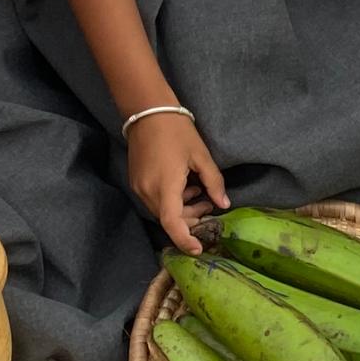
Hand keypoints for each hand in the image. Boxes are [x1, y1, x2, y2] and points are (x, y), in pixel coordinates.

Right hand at [128, 112, 228, 254]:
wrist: (148, 111)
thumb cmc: (177, 131)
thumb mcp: (201, 156)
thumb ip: (213, 183)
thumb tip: (223, 205)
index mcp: (165, 187)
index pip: (172, 224)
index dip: (185, 240)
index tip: (199, 249)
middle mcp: (147, 192)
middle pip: (168, 219)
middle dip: (189, 220)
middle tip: (208, 207)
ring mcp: (139, 187)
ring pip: (162, 211)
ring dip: (181, 210)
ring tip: (199, 192)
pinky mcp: (135, 181)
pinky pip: (155, 200)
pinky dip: (171, 200)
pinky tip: (184, 186)